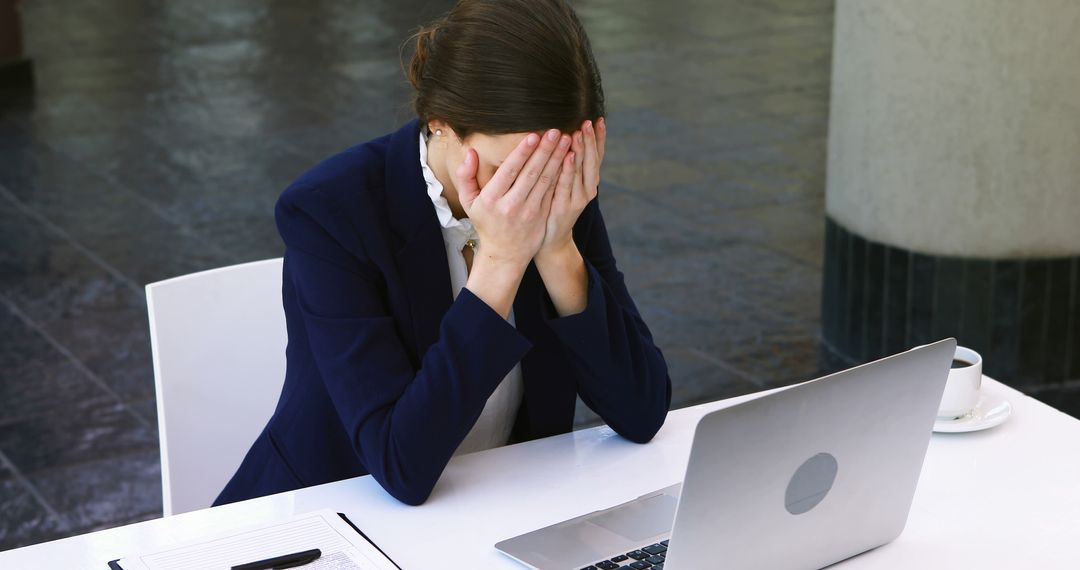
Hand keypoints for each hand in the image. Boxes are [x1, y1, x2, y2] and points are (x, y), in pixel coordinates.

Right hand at [455, 128, 571, 270]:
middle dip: (545, 150)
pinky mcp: (543, 216)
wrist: (504, 254)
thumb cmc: (486, 222)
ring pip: (546, 181)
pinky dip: (561, 174)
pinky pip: (553, 191)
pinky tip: (568, 159)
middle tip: (556, 131)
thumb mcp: (469, 202)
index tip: (534, 135)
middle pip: (531, 173)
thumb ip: (466, 176)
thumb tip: (470, 152)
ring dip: (558, 159)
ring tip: (567, 140)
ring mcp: (530, 212)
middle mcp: (511, 205)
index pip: (510, 171)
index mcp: (492, 199)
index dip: (523, 152)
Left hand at [537, 117, 605, 259]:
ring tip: (579, 132)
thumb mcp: (565, 184)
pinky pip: (567, 185)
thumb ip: (568, 164)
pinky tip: (568, 156)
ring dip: (581, 151)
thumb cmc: (555, 207)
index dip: (599, 138)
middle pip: (592, 160)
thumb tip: (567, 136)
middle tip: (587, 121)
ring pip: (582, 171)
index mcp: (588, 181)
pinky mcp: (565, 207)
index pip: (597, 155)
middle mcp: (588, 189)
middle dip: (590, 140)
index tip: (598, 118)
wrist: (552, 241)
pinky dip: (569, 170)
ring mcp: (578, 199)